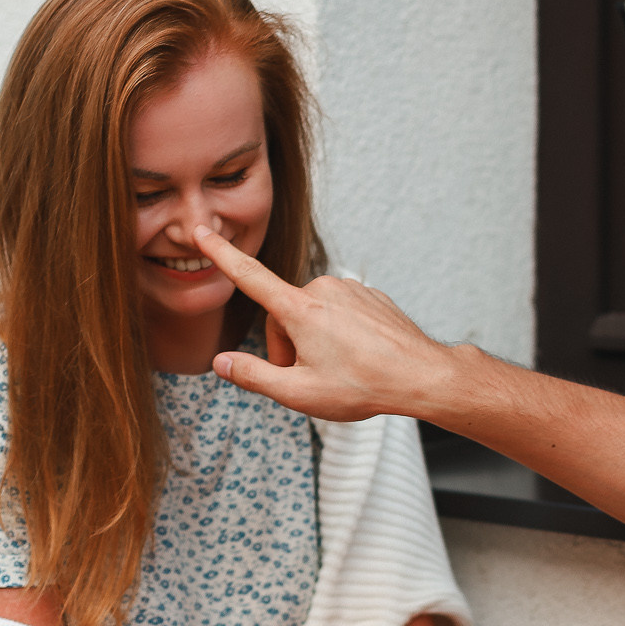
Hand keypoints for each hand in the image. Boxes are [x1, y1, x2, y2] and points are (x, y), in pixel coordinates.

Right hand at [192, 226, 461, 421]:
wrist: (422, 375)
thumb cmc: (362, 386)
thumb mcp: (299, 393)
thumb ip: (254, 376)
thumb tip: (220, 363)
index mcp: (300, 309)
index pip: (250, 277)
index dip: (222, 254)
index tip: (202, 232)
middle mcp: (323, 289)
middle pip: (284, 317)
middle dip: (288, 348)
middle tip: (310, 379)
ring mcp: (350, 290)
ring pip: (313, 316)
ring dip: (314, 342)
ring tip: (340, 372)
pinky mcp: (370, 295)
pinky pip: (340, 314)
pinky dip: (340, 336)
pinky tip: (359, 359)